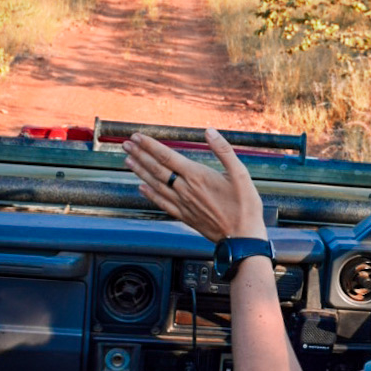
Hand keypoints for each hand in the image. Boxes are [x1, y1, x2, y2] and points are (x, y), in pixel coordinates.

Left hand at [123, 129, 267, 242]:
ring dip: (140, 171)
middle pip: (157, 169)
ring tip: (128, 160)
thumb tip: (209, 131)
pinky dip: (149, 194)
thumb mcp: (241, 174)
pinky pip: (162, 203)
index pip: (167, 156)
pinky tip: (141, 188)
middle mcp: (185, 189)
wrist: (242, 238)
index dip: (150, 145)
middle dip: (140, 154)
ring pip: (155, 185)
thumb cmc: (244, 206)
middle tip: (126, 144)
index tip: (137, 137)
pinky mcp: (184, 216)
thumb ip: (223, 150)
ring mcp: (183, 204)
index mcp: (197, 176)